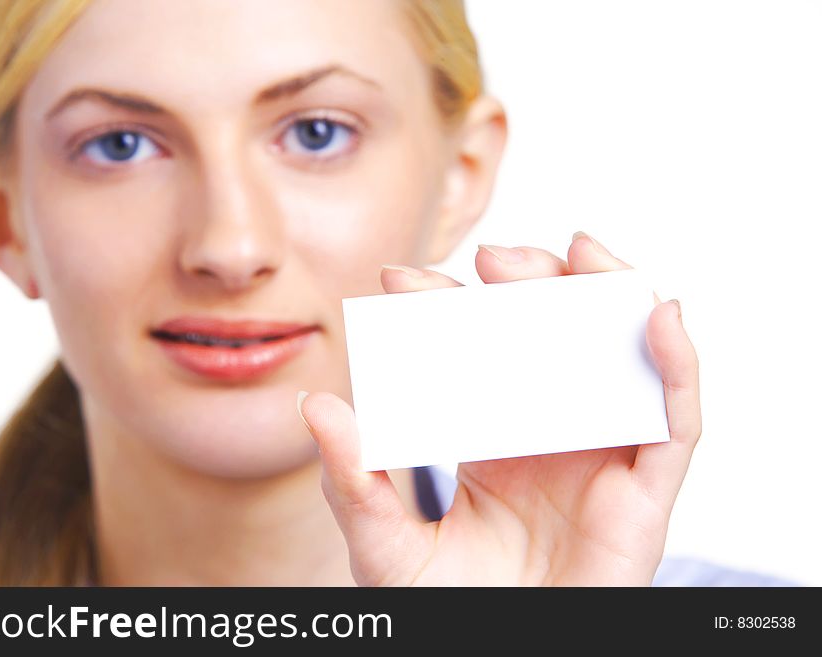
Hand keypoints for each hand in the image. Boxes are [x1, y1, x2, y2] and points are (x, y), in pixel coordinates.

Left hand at [297, 232, 700, 584]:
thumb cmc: (450, 610)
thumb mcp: (385, 542)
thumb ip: (353, 481)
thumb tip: (317, 407)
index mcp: (493, 435)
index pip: (473, 354)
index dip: (447, 307)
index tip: (403, 278)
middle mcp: (551, 432)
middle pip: (554, 336)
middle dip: (532, 284)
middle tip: (492, 258)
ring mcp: (601, 455)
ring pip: (622, 357)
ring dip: (612, 296)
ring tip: (581, 252)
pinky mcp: (646, 490)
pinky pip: (676, 417)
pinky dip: (677, 362)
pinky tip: (656, 316)